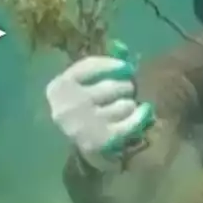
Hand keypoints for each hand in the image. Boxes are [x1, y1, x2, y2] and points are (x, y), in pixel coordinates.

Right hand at [46, 41, 154, 170]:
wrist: (81, 154)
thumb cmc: (84, 112)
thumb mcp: (81, 89)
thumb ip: (98, 69)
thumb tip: (123, 48)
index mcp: (58, 88)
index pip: (88, 67)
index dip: (111, 65)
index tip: (125, 67)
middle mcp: (66, 106)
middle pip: (110, 86)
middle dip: (124, 87)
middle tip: (127, 90)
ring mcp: (83, 125)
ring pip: (123, 104)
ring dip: (130, 104)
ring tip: (126, 107)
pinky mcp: (100, 141)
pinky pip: (130, 123)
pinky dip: (140, 116)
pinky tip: (144, 111)